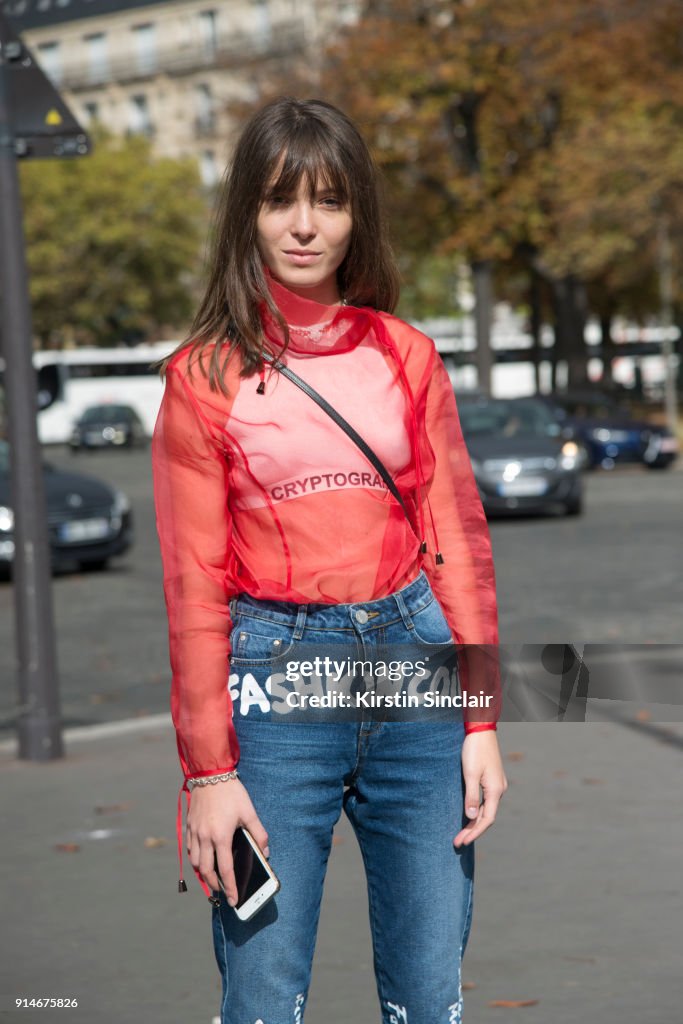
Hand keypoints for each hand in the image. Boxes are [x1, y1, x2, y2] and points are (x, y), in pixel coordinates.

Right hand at [186, 778, 268, 905]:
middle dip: (215, 885)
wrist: (210, 774)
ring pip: (195, 862)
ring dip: (204, 873)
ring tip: (214, 877)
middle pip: (206, 871)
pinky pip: (189, 849)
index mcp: (221, 837)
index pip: (225, 870)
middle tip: (223, 891)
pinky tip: (203, 859)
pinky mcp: (189, 826)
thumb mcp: (249, 812)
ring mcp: (194, 833)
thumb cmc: (231, 792)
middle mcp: (204, 838)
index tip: (234, 899)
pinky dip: (196, 859)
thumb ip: (259, 834)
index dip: (230, 887)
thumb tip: (265, 852)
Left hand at [453, 731, 507, 847]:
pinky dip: (477, 812)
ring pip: (487, 810)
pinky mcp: (492, 779)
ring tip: (461, 834)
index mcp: (495, 790)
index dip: (474, 832)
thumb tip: (472, 817)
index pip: (487, 819)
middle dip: (473, 831)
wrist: (481, 729)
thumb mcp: (470, 773)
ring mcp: (497, 784)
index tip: (462, 842)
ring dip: (474, 822)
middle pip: (487, 817)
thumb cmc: (474, 749)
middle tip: (457, 842)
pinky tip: (468, 815)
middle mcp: (499, 790)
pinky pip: (486, 801)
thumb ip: (471, 796)